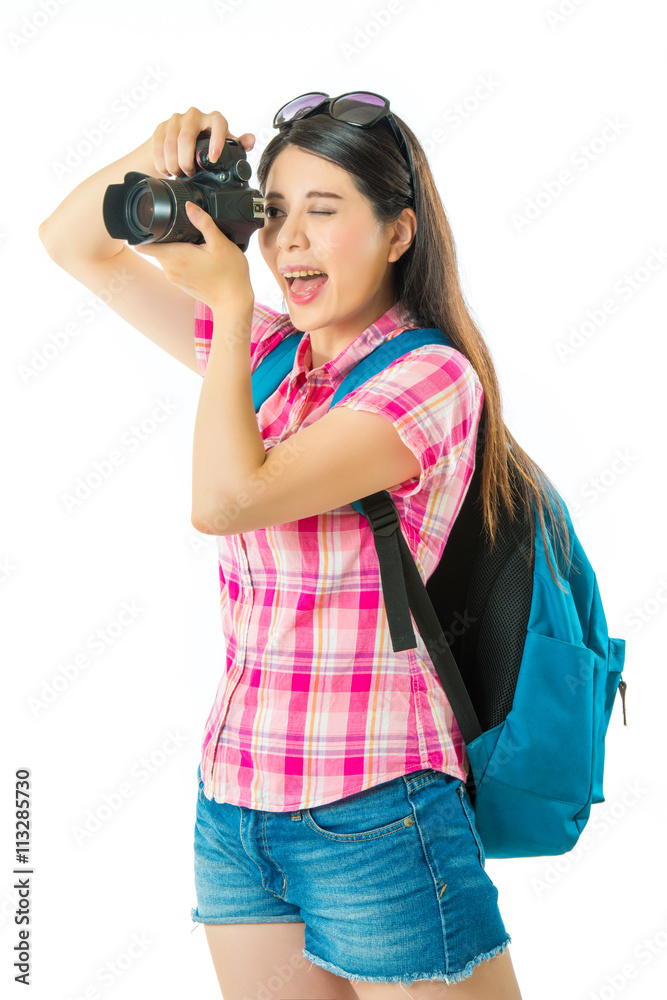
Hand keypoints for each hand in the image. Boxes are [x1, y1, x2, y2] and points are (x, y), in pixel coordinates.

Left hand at [134, 202, 253, 311]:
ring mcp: (174, 277)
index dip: (144, 233)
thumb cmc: (229, 274)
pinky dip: (180, 259)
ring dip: (174, 248)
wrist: (233, 302)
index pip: (143, 245)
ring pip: (165, 255)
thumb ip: (204, 223)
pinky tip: (197, 258)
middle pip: (155, 246)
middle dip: (164, 237)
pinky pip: (173, 265)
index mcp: (176, 256)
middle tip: (185, 232)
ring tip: (194, 246)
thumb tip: (190, 206)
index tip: (151, 225)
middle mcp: (170, 268)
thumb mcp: (220, 243)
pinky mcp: (180, 283)